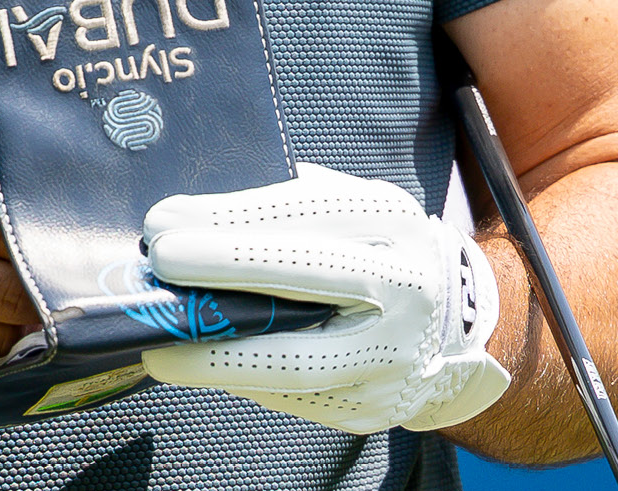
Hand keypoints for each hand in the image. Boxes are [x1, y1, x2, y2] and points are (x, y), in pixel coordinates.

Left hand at [138, 162, 511, 433]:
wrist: (457, 327)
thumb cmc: (385, 255)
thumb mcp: (358, 211)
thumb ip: (293, 208)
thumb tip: (195, 217)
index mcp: (393, 223)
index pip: (307, 214)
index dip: (232, 219)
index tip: (166, 222)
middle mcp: (403, 287)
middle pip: (309, 276)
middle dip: (227, 267)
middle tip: (160, 264)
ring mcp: (390, 355)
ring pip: (296, 360)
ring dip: (217, 353)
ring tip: (162, 345)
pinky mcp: (368, 408)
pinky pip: (292, 397)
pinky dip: (242, 378)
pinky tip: (206, 365)